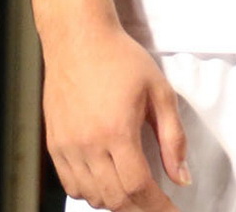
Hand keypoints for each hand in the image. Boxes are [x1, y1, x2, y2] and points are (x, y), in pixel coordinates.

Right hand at [42, 24, 187, 210]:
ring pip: (91, 196)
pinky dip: (91, 193)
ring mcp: (66, 147)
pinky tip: (108, 183)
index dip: (157, 206)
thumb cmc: (122, 61)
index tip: (172, 211)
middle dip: (140, 208)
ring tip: (136, 193)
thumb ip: (172, 139)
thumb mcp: (160, 93)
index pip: (138, 187)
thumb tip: (181, 177)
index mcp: (116, 132)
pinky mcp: (53, 145)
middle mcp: (87, 145)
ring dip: (116, 202)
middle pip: (114, 198)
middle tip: (158, 204)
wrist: (79, 41)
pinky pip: (70, 185)